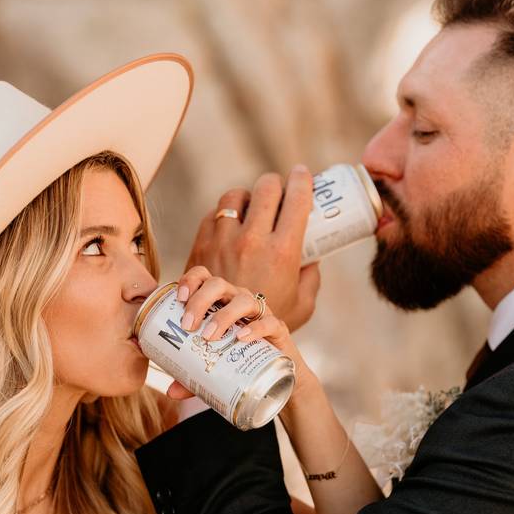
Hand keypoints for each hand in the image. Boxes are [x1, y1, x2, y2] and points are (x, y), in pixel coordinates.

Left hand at [166, 266, 320, 401]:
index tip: (179, 298)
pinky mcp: (277, 328)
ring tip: (210, 336)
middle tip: (187, 325)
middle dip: (200, 300)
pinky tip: (241, 338)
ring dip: (224, 315)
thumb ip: (192, 378)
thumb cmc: (238, 361)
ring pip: (242, 300)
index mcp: (219, 300)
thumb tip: (171, 391)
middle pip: (218, 284)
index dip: (191, 280)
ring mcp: (259, 312)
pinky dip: (254, 328)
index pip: (204, 276)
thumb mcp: (211, 368)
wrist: (274, 378)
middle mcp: (237, 299)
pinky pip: (268, 322)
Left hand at [185, 164, 319, 331]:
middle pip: (266, 188)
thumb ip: (310, 276)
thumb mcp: (303, 303)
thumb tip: (312, 255)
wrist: (219, 337)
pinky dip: (224, 215)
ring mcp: (224, 240)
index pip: (297, 199)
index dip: (303, 180)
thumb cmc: (267, 321)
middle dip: (275, 184)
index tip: (304, 175)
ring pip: (235, 196)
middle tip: (278, 191)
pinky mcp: (202, 245)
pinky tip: (231, 226)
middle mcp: (253, 240)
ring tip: (251, 208)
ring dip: (246, 197)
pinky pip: (213, 214)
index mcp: (282, 251)